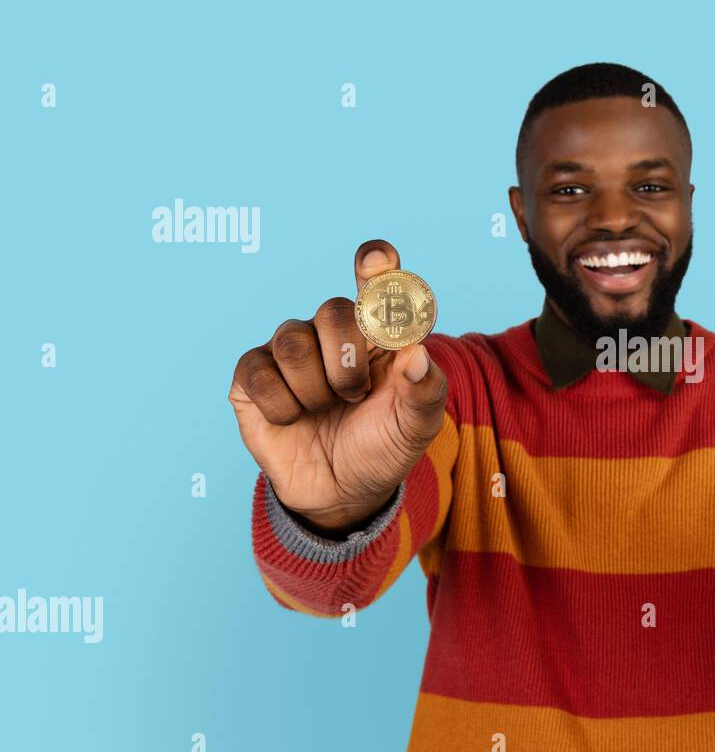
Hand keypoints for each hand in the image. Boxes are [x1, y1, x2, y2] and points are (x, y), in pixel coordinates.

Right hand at [228, 240, 447, 535]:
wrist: (344, 491)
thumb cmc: (384, 445)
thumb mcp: (416, 426)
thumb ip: (424, 390)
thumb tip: (416, 353)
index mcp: (378, 332)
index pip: (377, 282)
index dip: (376, 266)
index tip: (376, 260)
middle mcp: (333, 331)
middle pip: (332, 310)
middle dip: (347, 361)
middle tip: (355, 395)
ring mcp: (291, 349)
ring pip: (293, 340)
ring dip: (316, 389)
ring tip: (327, 409)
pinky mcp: (253, 375)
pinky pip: (258, 371)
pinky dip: (282, 406)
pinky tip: (294, 419)